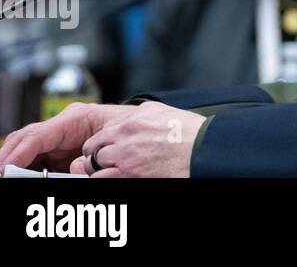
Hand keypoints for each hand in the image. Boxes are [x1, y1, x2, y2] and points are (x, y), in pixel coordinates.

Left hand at [0, 101, 205, 177]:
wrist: (205, 150)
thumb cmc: (190, 134)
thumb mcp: (161, 115)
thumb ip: (138, 118)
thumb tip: (125, 123)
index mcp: (131, 118)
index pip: (100, 133)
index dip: (98, 147)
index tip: (98, 154)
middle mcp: (123, 134)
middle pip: (91, 149)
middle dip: (92, 159)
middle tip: (98, 166)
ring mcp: (123, 155)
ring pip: (91, 165)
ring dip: (96, 172)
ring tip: (114, 172)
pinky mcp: (126, 173)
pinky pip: (100, 179)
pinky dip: (102, 181)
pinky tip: (117, 178)